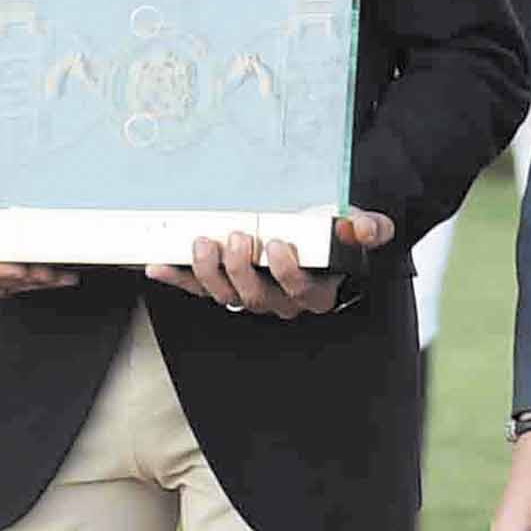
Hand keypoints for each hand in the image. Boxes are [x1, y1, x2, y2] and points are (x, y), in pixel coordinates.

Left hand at [145, 212, 393, 318]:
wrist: (321, 238)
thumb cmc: (337, 236)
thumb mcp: (362, 228)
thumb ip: (370, 228)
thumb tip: (361, 228)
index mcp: (315, 291)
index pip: (300, 290)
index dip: (286, 272)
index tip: (278, 244)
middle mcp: (281, 301)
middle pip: (257, 297)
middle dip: (242, 269)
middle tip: (237, 238)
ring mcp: (250, 296)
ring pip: (227, 297)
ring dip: (209, 272)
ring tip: (203, 243)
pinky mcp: (225, 287)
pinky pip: (199, 289)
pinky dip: (178, 278)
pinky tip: (160, 265)